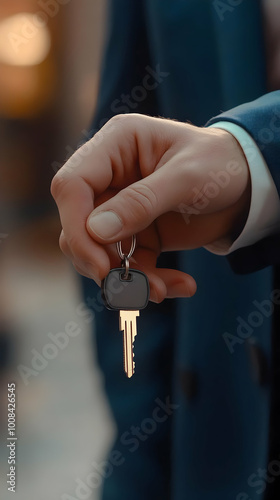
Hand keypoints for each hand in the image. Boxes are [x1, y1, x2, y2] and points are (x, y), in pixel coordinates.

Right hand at [51, 114, 249, 301]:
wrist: (248, 185)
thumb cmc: (220, 163)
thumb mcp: (187, 177)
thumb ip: (142, 202)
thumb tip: (95, 231)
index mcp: (115, 145)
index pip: (72, 186)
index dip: (77, 227)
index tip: (100, 265)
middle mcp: (110, 176)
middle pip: (77, 225)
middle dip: (100, 261)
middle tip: (128, 288)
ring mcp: (121, 207)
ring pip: (100, 252)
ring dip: (126, 279)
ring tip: (161, 291)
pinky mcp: (136, 233)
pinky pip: (127, 265)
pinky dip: (148, 281)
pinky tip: (180, 285)